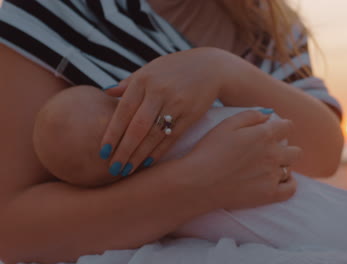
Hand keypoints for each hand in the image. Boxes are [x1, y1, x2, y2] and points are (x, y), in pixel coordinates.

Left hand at [100, 48, 228, 176]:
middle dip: (123, 150)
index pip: (123, 110)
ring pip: (154, 136)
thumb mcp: (151, 69)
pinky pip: (171, 137)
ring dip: (138, 156)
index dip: (112, 133)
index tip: (102, 151)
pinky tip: (147, 163)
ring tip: (126, 171)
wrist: (211, 67)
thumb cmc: (175, 68)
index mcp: (144, 79)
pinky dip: (158, 152)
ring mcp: (176, 104)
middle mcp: (159, 92)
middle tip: (112, 168)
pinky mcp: (191, 115)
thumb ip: (129, 82)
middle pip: (137, 127)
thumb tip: (105, 92)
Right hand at [182, 110, 301, 209]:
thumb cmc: (209, 150)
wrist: (198, 182)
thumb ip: (250, 115)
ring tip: (268, 168)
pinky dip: (288, 184)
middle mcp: (273, 154)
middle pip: (295, 150)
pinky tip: (279, 181)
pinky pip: (291, 189)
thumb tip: (268, 115)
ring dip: (283, 166)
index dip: (281, 127)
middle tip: (270, 152)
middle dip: (286, 148)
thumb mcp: (226, 124)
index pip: (287, 126)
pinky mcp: (269, 194)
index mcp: (264, 135)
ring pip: (291, 169)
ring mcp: (272, 175)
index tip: (274, 131)